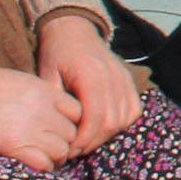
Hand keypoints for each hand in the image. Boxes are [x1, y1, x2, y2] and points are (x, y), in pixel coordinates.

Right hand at [0, 65, 80, 171]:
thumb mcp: (18, 81)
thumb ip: (38, 96)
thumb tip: (48, 110)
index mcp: (44, 91)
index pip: (78, 110)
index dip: (73, 122)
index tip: (64, 128)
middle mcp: (43, 110)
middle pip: (72, 132)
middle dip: (67, 141)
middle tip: (57, 147)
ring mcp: (30, 129)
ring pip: (62, 150)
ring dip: (57, 156)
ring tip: (50, 158)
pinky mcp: (15, 146)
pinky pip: (44, 163)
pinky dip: (44, 166)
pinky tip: (37, 164)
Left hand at [38, 11, 141, 156]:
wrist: (73, 30)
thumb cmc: (56, 53)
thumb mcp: (46, 76)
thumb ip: (55, 103)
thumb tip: (58, 132)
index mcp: (90, 75)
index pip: (95, 116)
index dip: (85, 138)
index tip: (71, 148)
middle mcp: (112, 77)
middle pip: (112, 121)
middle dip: (94, 141)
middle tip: (76, 150)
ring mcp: (124, 78)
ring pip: (124, 118)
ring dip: (107, 134)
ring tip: (88, 140)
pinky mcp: (129, 80)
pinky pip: (134, 109)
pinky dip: (122, 123)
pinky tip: (105, 127)